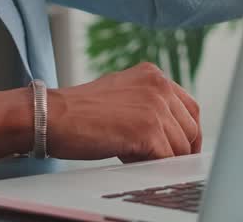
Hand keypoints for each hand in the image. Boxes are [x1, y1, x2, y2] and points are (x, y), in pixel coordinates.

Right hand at [46, 62, 200, 162]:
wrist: (51, 116)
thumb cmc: (79, 111)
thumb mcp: (122, 95)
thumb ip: (147, 104)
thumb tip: (169, 132)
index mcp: (153, 74)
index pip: (190, 107)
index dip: (189, 133)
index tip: (182, 149)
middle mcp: (158, 85)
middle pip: (191, 128)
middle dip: (181, 150)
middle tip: (164, 163)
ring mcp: (155, 106)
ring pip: (180, 147)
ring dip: (162, 159)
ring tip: (135, 157)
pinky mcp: (148, 130)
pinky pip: (166, 159)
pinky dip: (153, 167)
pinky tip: (130, 160)